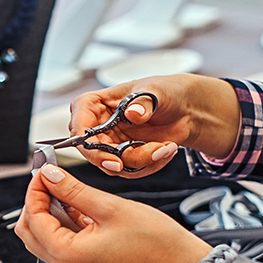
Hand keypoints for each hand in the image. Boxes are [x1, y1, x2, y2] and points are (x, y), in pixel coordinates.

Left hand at [14, 162, 212, 262]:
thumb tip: (48, 174)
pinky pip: (59, 239)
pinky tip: (77, 203)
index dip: (35, 189)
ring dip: (48, 209)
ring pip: (42, 234)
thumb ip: (73, 190)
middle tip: (51, 176)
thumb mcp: (108, 207)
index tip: (44, 169)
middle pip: (29, 229)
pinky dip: (61, 219)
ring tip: (65, 186)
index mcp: (66, 254)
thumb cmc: (153, 241)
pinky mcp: (82, 262)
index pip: (33, 218)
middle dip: (36, 200)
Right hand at [68, 74, 240, 176]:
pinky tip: (165, 150)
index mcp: (93, 104)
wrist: (183, 110)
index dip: (88, 144)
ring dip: (144, 160)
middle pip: (94, 153)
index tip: (111, 157)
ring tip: (166, 146)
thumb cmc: (163, 92)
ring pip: (115, 165)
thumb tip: (133, 113)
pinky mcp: (122, 158)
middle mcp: (95, 127)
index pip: (78, 125)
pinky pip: (130, 171)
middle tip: (153, 152)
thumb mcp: (156, 90)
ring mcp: (108, 144)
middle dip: (125, 158)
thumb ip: (143, 102)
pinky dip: (151, 164)